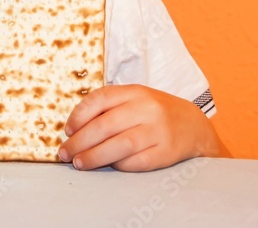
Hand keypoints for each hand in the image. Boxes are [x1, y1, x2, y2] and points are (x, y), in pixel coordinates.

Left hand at [57, 84, 214, 171]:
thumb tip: (74, 129)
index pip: (100, 99)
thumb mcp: (135, 99)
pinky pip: (136, 162)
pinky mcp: (165, 152)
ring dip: (94, 156)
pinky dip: (118, 165)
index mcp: (135, 91)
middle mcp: (147, 108)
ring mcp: (158, 130)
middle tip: (65, 153)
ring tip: (79, 163)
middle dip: (80, 141)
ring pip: (119, 145)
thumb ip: (108, 108)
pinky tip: (109, 166)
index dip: (79, 115)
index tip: (67, 130)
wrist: (193, 125)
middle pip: (105, 125)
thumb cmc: (154, 113)